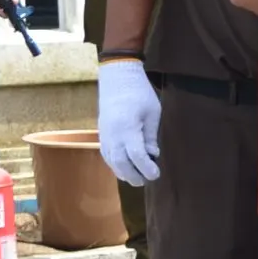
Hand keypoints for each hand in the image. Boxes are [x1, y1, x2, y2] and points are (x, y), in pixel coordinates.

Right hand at [96, 60, 161, 183]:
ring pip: (111, 160)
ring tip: (136, 179)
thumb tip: (152, 155)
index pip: (136, 155)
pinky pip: (106, 154)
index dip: (146, 168)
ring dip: (123, 172)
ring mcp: (104, 134)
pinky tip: (123, 169)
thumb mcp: (152, 112)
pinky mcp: (101, 133)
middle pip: (121, 162)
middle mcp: (112, 134)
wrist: (116, 77)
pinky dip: (114, 164)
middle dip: (134, 175)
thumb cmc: (139, 92)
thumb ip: (150, 135)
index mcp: (127, 127)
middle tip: (146, 181)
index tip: (156, 174)